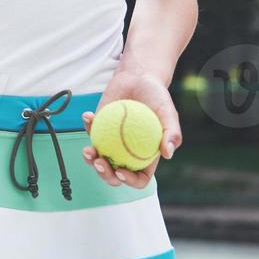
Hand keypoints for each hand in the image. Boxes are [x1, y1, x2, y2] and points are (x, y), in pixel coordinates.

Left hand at [80, 71, 182, 189]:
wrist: (140, 77)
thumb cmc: (157, 97)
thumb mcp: (168, 113)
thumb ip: (171, 133)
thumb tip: (168, 154)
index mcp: (146, 157)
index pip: (139, 178)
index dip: (130, 181)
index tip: (121, 171)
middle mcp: (127, 153)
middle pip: (115, 174)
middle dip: (105, 175)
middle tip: (99, 162)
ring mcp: (111, 143)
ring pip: (98, 159)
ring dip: (90, 159)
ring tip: (88, 151)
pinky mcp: (99, 128)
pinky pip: (91, 132)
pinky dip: (87, 125)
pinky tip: (88, 116)